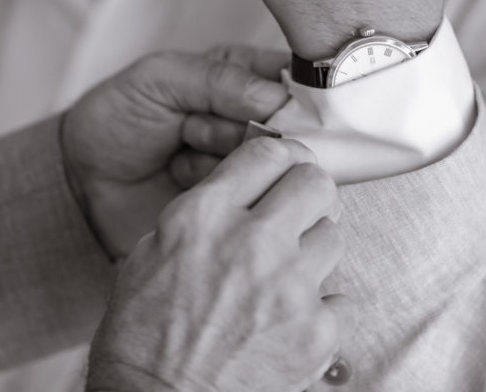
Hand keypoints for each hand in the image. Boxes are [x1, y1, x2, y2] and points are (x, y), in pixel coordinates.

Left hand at [62, 45, 290, 258]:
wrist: (81, 179)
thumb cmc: (119, 117)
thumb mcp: (161, 79)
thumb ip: (219, 80)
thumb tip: (277, 98)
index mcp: (241, 73)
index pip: (296, 76)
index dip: (291, 92)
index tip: (266, 106)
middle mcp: (253, 118)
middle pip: (290, 124)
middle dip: (238, 127)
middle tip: (192, 127)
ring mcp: (246, 162)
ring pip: (269, 160)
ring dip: (218, 155)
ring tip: (178, 148)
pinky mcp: (235, 201)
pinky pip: (247, 194)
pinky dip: (210, 184)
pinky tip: (179, 176)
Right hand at [87, 137, 354, 391]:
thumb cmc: (143, 332)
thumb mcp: (153, 250)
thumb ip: (204, 212)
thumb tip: (246, 190)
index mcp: (205, 215)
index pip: (269, 153)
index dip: (282, 159)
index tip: (284, 172)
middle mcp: (252, 241)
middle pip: (315, 183)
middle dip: (308, 195)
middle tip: (298, 214)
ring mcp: (290, 287)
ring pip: (334, 237)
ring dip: (313, 252)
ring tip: (287, 276)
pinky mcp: (315, 332)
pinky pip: (342, 298)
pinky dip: (321, 309)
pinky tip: (291, 320)